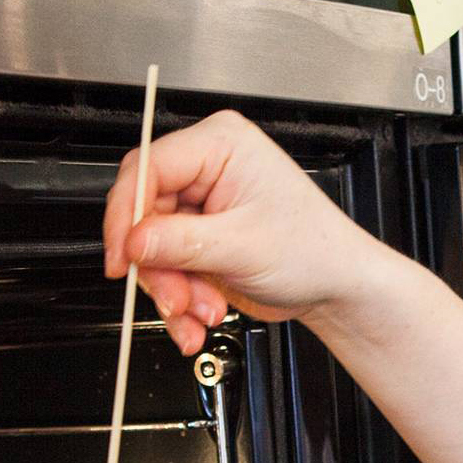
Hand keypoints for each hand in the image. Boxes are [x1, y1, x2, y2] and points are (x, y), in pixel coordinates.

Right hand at [103, 110, 381, 354]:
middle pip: (146, 213)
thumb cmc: (317, 251)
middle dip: (158, 266)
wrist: (339, 288)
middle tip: (174, 300)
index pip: (147, 168)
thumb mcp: (245, 246)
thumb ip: (181, 242)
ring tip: (201, 313)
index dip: (127, 215)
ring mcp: (203, 205)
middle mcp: (208, 168)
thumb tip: (133, 241)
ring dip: (172, 290)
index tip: (123, 256)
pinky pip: (169, 267)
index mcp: (221, 145)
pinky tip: (199, 317)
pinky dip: (179, 298)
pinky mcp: (201, 238)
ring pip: (153, 247)